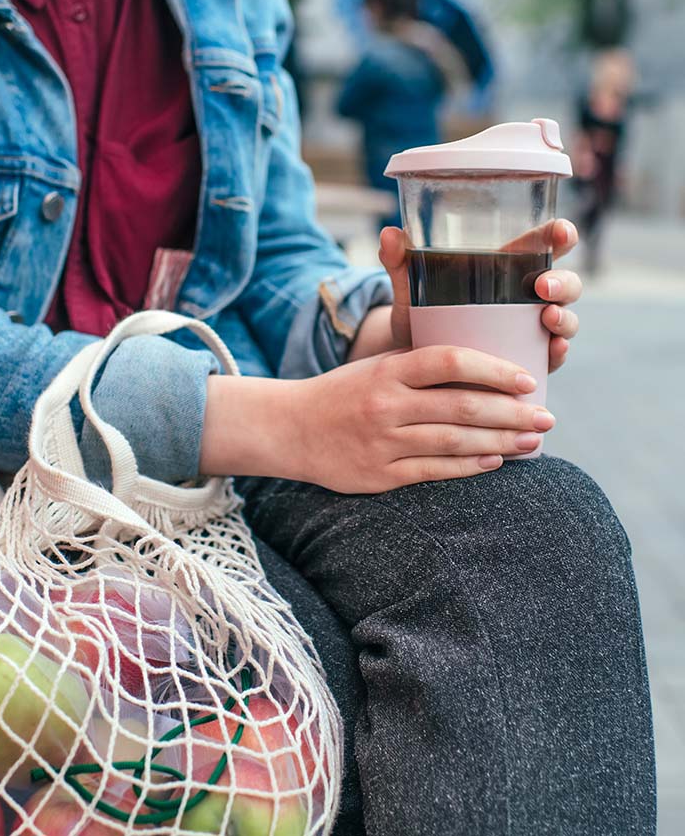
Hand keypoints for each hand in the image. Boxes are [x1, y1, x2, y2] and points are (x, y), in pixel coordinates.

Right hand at [201, 347, 555, 493]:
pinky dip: (469, 467)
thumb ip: (420, 366)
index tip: (527, 379)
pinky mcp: (379, 475)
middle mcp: (386, 405)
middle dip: (512, 412)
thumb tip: (484, 368)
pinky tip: (495, 461)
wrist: (289, 429)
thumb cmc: (342, 393)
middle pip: (462, 406)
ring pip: (455, 442)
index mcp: (387, 371)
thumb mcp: (375, 366)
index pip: (450, 362)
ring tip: (532, 440)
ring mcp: (383, 442)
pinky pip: (434, 471)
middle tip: (547, 416)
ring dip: (501, 442)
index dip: (494, 370)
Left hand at [377, 219, 582, 371]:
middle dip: (563, 282)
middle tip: (542, 287)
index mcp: (506, 268)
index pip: (543, 244)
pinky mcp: (526, 360)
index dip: (560, 235)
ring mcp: (530, 330)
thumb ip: (400, 263)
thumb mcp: (409, 290)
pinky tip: (554, 350)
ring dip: (565, 317)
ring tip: (547, 318)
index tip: (561, 233)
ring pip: (566, 318)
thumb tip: (388, 233)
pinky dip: (558, 352)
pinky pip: (552, 356)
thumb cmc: (420, 315)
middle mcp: (526, 297)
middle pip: (564, 283)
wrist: (414, 363)